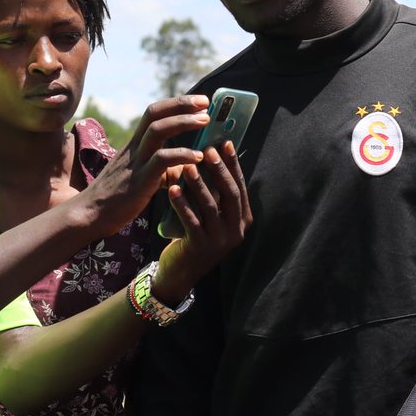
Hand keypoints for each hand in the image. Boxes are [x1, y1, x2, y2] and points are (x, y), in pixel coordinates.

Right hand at [83, 95, 210, 237]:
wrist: (89, 216)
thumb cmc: (114, 200)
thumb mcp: (137, 176)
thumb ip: (157, 168)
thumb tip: (182, 167)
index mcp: (133, 145)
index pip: (153, 113)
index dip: (176, 104)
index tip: (199, 102)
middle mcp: (133, 148)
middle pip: (156, 114)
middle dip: (182, 104)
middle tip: (206, 103)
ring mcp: (135, 162)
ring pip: (158, 130)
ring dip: (184, 122)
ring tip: (205, 120)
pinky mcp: (139, 181)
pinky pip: (162, 159)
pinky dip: (182, 155)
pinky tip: (198, 157)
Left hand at [152, 139, 251, 304]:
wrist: (180, 272)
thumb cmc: (194, 235)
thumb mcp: (211, 215)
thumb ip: (216, 193)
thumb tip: (211, 155)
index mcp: (243, 220)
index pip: (240, 186)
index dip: (233, 164)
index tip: (225, 143)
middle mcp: (236, 231)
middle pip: (230, 194)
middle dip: (219, 170)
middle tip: (208, 151)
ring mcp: (220, 241)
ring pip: (211, 206)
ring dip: (199, 184)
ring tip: (187, 166)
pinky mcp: (201, 247)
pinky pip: (191, 220)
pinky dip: (181, 203)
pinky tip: (172, 188)